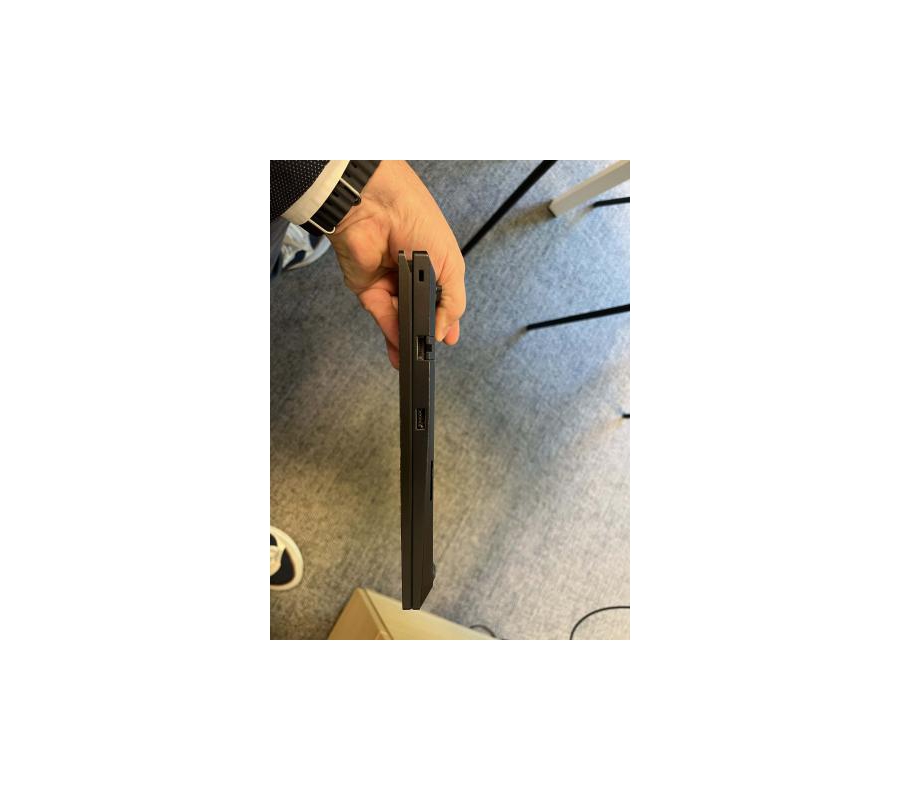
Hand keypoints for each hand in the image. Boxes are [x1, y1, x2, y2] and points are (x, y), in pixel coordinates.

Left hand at [328, 161, 466, 368]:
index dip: (446, 321)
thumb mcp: (451, 264)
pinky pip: (381, 315)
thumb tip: (446, 331)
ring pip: (398, 319)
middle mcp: (411, 276)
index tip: (449, 340)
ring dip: (406, 339)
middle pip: (418, 313)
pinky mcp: (366, 289)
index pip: (442, 301)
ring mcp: (389, 283)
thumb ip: (452, 302)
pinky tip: (401, 346)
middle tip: (430, 353)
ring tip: (415, 358)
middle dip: (424, 334)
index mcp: (434, 266)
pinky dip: (391, 332)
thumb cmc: (418, 221)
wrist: (378, 208)